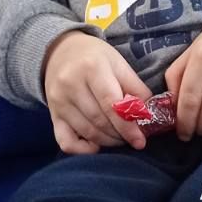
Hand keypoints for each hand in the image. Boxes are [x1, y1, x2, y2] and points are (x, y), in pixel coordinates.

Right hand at [43, 31, 151, 154]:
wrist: (60, 51)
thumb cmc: (95, 58)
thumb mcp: (118, 63)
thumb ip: (135, 87)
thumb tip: (148, 116)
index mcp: (92, 68)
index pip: (111, 104)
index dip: (127, 126)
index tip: (140, 140)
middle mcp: (71, 85)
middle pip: (99, 121)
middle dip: (120, 135)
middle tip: (132, 137)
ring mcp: (59, 102)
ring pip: (87, 132)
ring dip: (108, 141)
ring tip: (119, 138)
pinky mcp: (53, 115)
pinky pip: (66, 142)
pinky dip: (83, 150)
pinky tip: (96, 145)